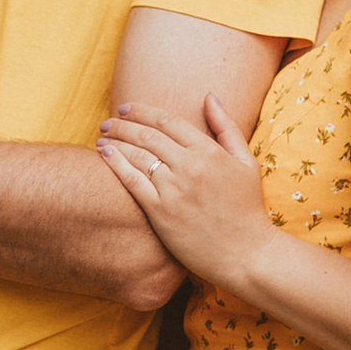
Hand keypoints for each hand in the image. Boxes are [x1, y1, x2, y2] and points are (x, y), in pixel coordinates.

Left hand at [98, 95, 276, 291]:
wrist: (246, 253)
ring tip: (103, 136)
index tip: (127, 108)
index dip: (143, 111)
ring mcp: (174, 190)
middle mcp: (190, 167)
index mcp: (210, 152)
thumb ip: (226, 127)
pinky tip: (105, 154)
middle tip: (109, 121)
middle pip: (148, 136)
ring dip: (116, 141)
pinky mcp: (161, 212)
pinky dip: (116, 164)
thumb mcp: (246, 162)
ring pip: (138, 156)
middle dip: (124, 124)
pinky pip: (132, 182)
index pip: (169, 122)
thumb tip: (209, 96)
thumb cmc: (247, 208)